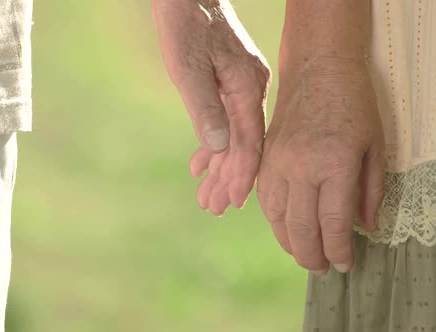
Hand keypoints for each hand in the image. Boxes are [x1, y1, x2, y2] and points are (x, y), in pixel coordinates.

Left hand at [153, 0, 270, 214]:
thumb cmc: (186, 24)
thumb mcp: (189, 66)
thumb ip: (204, 108)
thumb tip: (217, 148)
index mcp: (246, 88)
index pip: (249, 141)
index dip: (241, 174)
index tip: (234, 202)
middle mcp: (249, 91)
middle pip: (243, 144)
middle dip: (228, 178)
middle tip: (214, 209)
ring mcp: (240, 87)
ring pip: (233, 136)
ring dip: (219, 166)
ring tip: (207, 196)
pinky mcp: (228, 84)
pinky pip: (224, 122)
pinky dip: (212, 145)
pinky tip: (201, 164)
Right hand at [257, 60, 385, 273]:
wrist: (318, 70)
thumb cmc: (354, 104)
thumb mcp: (375, 146)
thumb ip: (371, 191)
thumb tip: (365, 228)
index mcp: (334, 164)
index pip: (333, 223)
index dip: (338, 251)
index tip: (343, 265)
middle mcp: (301, 167)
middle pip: (301, 227)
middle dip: (311, 256)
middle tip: (321, 269)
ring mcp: (277, 162)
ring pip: (276, 217)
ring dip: (289, 242)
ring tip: (303, 253)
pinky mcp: (264, 157)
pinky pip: (262, 198)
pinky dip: (273, 219)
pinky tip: (284, 226)